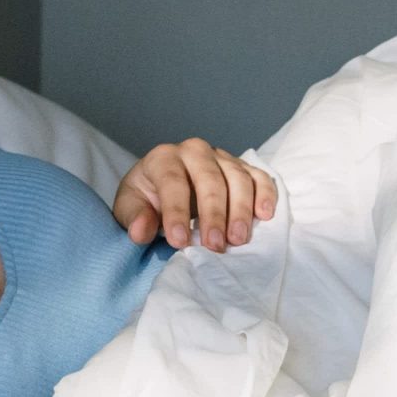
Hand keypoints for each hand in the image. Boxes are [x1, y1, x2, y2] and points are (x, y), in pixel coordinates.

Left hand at [112, 138, 276, 252]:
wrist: (163, 187)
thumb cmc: (147, 199)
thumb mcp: (130, 208)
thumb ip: (135, 218)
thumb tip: (141, 231)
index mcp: (163, 158)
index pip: (172, 182)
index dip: (176, 212)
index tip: (179, 242)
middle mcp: (194, 151)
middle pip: (210, 179)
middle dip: (214, 214)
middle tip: (215, 245)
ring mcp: (222, 157)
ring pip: (237, 178)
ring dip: (241, 209)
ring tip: (238, 239)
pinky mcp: (242, 168)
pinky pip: (259, 176)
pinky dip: (265, 194)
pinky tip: (265, 215)